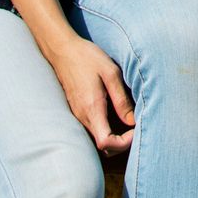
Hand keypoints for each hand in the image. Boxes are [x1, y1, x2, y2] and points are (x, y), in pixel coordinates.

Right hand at [44, 35, 136, 154]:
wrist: (63, 50)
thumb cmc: (87, 57)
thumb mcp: (111, 73)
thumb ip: (122, 99)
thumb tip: (132, 121)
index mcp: (92, 108)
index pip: (106, 143)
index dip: (123, 143)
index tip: (135, 129)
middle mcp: (82, 117)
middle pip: (103, 147)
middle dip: (122, 143)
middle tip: (135, 127)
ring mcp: (77, 115)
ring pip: (97, 140)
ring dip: (114, 138)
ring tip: (128, 123)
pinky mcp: (76, 111)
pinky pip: (92, 130)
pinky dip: (106, 131)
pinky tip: (116, 117)